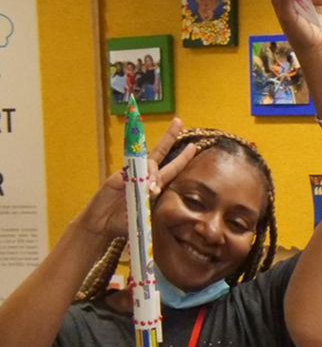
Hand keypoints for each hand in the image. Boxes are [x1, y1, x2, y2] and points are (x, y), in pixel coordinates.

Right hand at [76, 118, 197, 240]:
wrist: (101, 226)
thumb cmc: (124, 223)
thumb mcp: (145, 218)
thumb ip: (151, 206)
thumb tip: (154, 190)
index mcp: (152, 185)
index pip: (170, 169)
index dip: (182, 158)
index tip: (194, 147)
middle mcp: (142, 176)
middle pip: (158, 154)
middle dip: (169, 137)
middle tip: (178, 121)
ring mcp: (129, 175)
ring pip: (146, 165)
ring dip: (152, 174)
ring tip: (153, 190)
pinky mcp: (116, 178)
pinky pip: (129, 172)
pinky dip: (136, 177)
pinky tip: (141, 185)